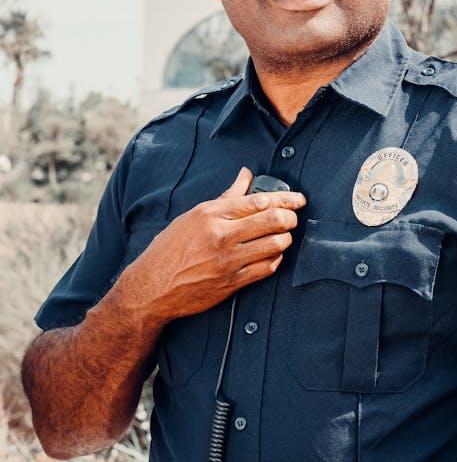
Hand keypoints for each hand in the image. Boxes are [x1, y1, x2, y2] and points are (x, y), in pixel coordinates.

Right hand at [124, 167, 305, 323]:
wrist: (152, 286)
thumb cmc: (171, 248)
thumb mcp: (194, 216)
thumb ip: (226, 197)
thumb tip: (246, 174)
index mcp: (212, 214)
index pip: (259, 200)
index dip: (286, 199)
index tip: (298, 199)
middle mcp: (221, 235)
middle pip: (273, 221)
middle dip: (291, 218)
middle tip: (294, 218)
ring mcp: (228, 260)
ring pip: (275, 245)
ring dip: (285, 239)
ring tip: (284, 236)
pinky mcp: (232, 283)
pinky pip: (267, 268)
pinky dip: (276, 259)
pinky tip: (273, 255)